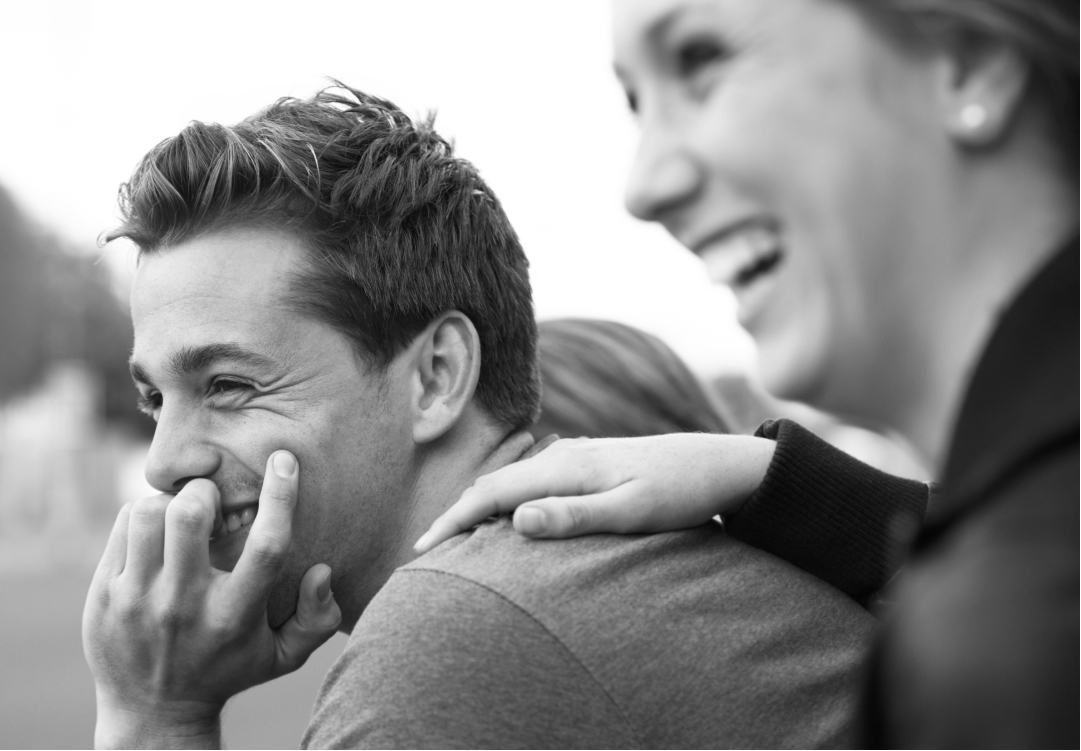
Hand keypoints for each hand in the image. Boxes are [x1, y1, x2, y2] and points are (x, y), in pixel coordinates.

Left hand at [83, 451, 341, 748]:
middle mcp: (185, 605)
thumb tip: (322, 570)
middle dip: (206, 492)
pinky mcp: (106, 595)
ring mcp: (139, 600)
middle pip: (190, 516)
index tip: (284, 460)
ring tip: (182, 517)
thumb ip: (317, 618)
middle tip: (212, 501)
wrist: (153, 714)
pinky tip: (158, 534)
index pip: (267, 546)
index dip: (281, 495)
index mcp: (235, 615)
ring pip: (149, 513)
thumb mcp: (282, 657)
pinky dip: (145, 516)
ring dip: (172, 502)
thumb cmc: (228, 671)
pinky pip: (125, 526)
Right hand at [414, 433, 775, 553]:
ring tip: (454, 541)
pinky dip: (504, 503)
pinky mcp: (583, 465)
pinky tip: (505, 521)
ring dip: (478, 509)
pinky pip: (529, 484)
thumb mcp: (631, 511)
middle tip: (424, 552)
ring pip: (509, 484)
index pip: (491, 495)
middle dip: (455, 516)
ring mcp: (572, 458)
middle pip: (492, 486)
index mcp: (566, 469)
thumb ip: (575, 516)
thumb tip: (517, 520)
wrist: (716, 464)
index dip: (452, 521)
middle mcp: (562, 457)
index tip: (421, 550)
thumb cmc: (678, 492)